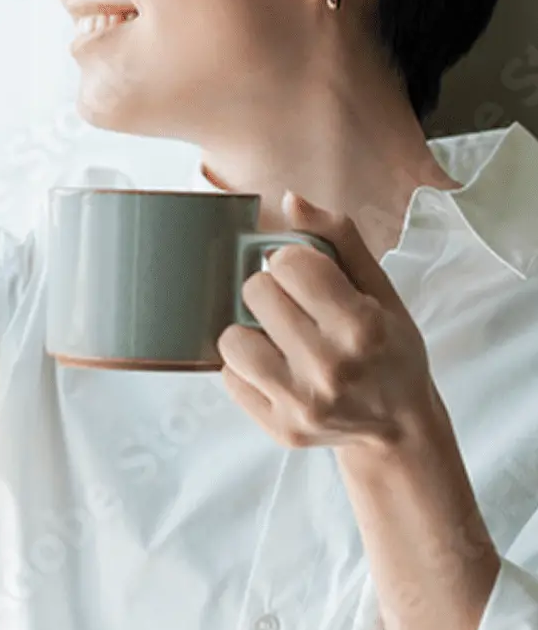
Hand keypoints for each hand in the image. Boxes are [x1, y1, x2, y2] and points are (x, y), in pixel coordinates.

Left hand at [216, 190, 446, 456]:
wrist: (399, 429)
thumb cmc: (390, 352)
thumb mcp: (381, 292)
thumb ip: (339, 240)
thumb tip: (290, 200)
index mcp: (361, 326)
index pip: (288, 262)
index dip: (293, 261)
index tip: (310, 277)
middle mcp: (330, 367)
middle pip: (255, 291)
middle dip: (272, 292)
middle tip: (296, 309)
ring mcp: (302, 402)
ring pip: (231, 337)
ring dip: (250, 330)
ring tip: (280, 338)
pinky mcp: (279, 427)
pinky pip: (229, 376)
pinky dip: (247, 368)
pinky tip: (277, 368)